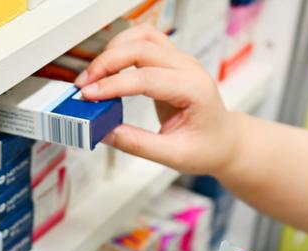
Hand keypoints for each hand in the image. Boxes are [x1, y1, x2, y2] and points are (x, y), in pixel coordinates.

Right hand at [75, 24, 238, 175]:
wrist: (224, 140)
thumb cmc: (206, 147)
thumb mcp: (173, 155)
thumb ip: (138, 144)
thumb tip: (104, 132)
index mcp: (194, 90)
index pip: (146, 78)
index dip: (113, 85)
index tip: (88, 96)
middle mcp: (188, 68)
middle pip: (142, 48)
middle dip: (107, 63)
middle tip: (83, 86)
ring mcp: (180, 61)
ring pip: (142, 36)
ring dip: (113, 50)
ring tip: (93, 76)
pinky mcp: (170, 61)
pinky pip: (144, 41)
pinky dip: (122, 48)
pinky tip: (108, 67)